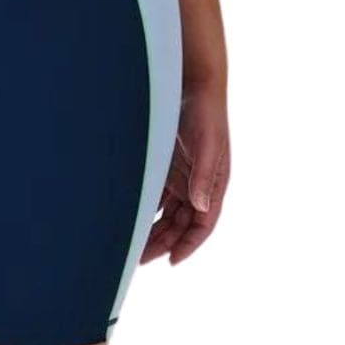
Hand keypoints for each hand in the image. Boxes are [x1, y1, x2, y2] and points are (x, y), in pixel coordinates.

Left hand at [142, 78, 228, 265]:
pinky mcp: (168, 168)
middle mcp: (198, 186)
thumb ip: (204, 175)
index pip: (203, 224)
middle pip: (182, 225)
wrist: (193, 83)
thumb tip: (201, 206)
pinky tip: (130, 221)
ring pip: (168, 215)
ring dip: (155, 232)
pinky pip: (157, 198)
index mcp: (214, 184)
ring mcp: (182, 177)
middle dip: (165, 243)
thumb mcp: (208, 144)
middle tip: (141, 259)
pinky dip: (147, 212)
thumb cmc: (206, 112)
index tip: (172, 261)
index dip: (189, 245)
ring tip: (133, 248)